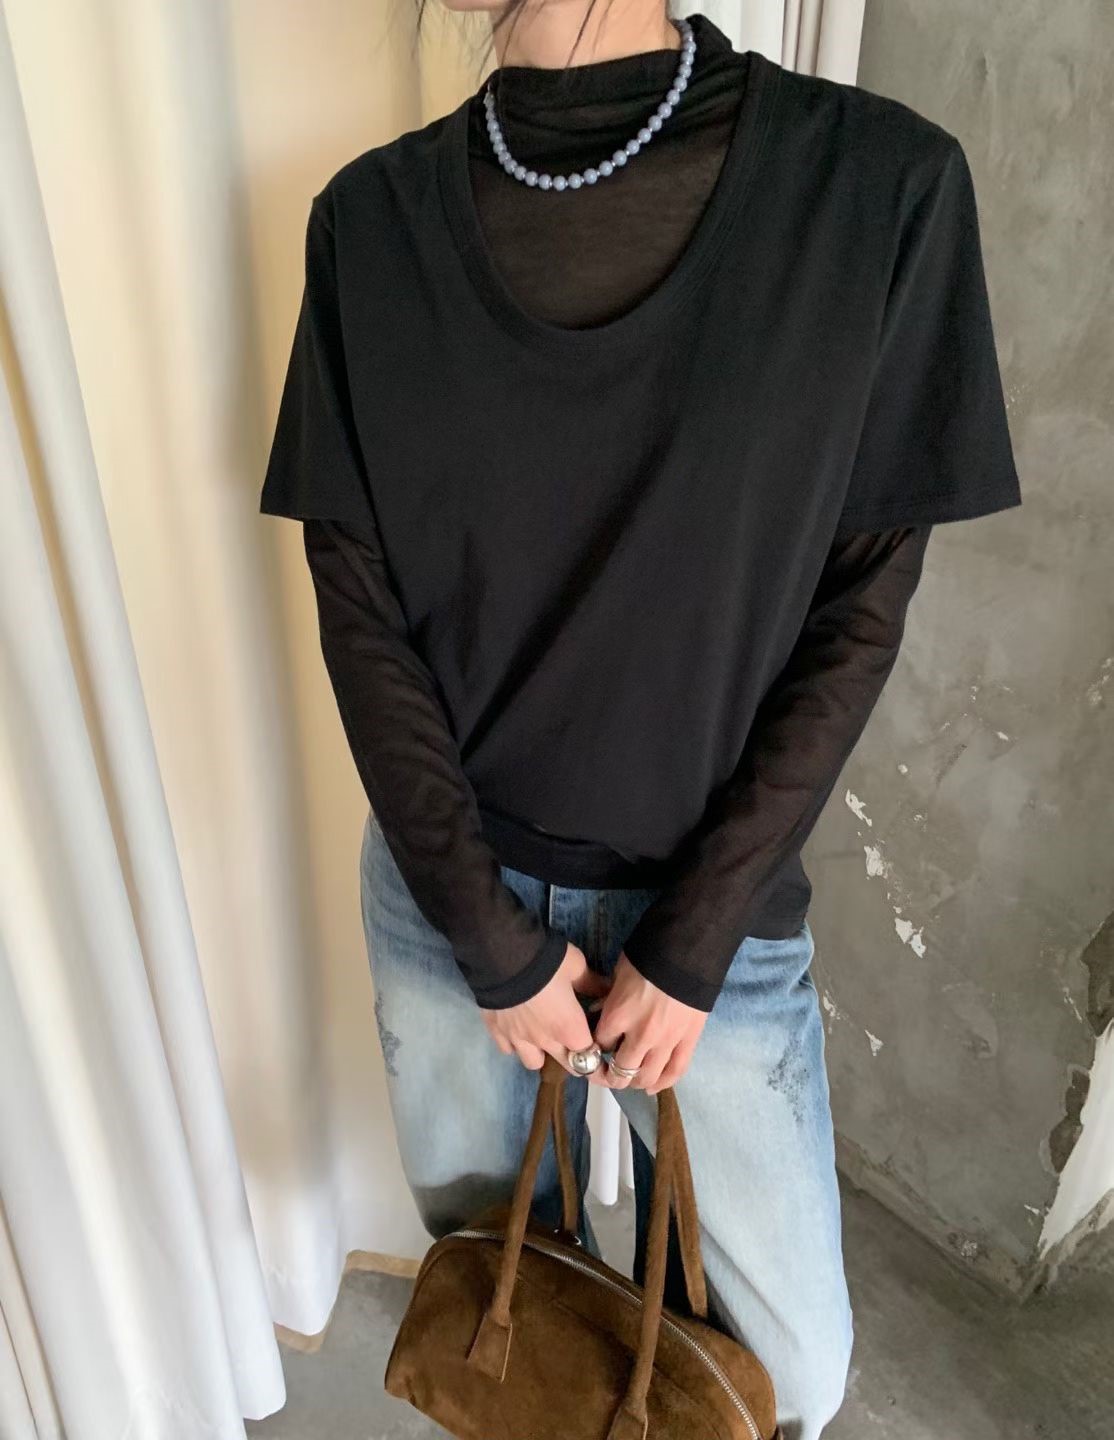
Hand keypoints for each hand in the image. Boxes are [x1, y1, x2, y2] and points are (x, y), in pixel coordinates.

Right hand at [481, 942, 609, 1073]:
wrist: (503, 957)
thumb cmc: (547, 962)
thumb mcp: (575, 966)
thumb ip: (591, 982)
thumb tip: (607, 990)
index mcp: (569, 1029)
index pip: (590, 1055)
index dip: (595, 1050)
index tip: (597, 1043)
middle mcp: (546, 1042)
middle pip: (566, 1065)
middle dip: (576, 1060)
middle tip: (576, 1047)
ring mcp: (518, 1040)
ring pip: (533, 1063)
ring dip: (541, 1054)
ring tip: (541, 1038)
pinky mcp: (496, 1032)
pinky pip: (507, 1049)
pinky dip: (514, 1044)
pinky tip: (516, 1029)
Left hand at [591, 954, 706, 1093]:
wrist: (688, 950)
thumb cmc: (648, 956)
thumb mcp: (619, 972)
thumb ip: (608, 996)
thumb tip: (600, 1010)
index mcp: (618, 1015)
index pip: (600, 1044)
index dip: (598, 1045)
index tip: (599, 1043)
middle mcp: (640, 1035)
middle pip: (620, 1070)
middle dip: (612, 1074)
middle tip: (610, 1071)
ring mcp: (666, 1041)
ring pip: (647, 1077)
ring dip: (635, 1082)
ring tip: (631, 1079)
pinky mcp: (689, 1041)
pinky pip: (675, 1071)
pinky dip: (663, 1083)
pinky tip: (654, 1088)